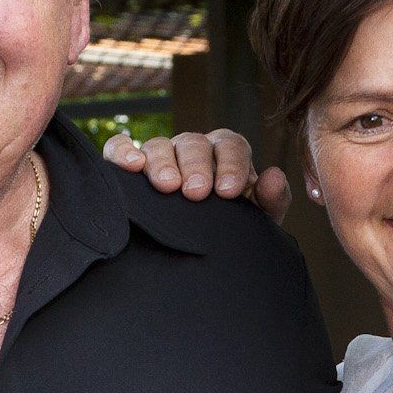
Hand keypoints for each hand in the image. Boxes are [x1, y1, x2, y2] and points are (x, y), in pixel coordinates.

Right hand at [102, 128, 290, 220]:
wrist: (202, 249)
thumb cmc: (229, 228)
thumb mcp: (256, 220)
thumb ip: (271, 199)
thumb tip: (273, 177)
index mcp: (226, 153)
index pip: (230, 145)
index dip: (231, 164)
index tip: (229, 191)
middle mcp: (193, 149)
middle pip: (193, 143)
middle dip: (196, 166)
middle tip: (197, 193)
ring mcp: (161, 155)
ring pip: (158, 145)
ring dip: (162, 163)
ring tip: (167, 187)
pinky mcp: (130, 164)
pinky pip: (120, 148)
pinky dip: (122, 152)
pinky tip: (130, 167)